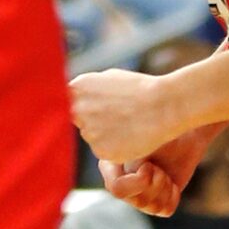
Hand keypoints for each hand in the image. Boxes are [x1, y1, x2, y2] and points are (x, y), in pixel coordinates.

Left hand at [70, 68, 188, 168]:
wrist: (162, 106)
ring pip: (91, 135)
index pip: (65, 100)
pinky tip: (130, 135)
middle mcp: (78, 109)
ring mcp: (88, 131)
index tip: (93, 106)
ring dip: (104, 133)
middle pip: (78, 120)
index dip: (79, 104)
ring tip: (127, 123)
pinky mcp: (100, 151)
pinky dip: (114, 146)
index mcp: (78, 87)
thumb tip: (74, 95)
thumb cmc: (140, 89)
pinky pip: (103, 150)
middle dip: (93, 119)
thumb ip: (89, 89)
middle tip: (116, 115)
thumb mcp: (110, 78)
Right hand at [97, 119, 222, 218]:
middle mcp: (121, 182)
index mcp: (110, 165)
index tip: (150, 165)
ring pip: (152, 207)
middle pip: (137, 201)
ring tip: (165, 171)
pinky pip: (164, 210)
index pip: (117, 188)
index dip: (139, 182)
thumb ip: (130, 148)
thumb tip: (123, 157)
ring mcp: (137, 194)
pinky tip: (171, 181)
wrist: (184, 131)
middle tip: (159, 167)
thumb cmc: (162, 125)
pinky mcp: (156, 200)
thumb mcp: (145, 135)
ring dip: (165, 188)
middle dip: (156, 183)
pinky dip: (173, 196)